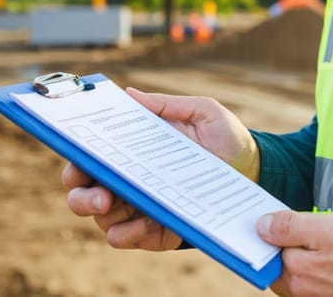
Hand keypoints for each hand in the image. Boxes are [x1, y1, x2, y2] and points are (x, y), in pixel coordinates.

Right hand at [63, 87, 258, 249]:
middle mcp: (130, 180)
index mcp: (134, 150)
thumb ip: (168, 105)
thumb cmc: (226, 137)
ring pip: (103, 218)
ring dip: (100, 213)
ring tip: (109, 204)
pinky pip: (130, 237)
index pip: (92, 156)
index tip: (77, 153)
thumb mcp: (203, 112)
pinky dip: (127, 234)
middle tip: (96, 191)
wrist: (255, 170)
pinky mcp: (157, 230)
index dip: (76, 155)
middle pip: (85, 190)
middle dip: (81, 192)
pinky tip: (133, 227)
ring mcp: (141, 207)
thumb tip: (131, 94)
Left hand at [257, 211, 332, 296]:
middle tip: (297, 228)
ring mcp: (308, 295)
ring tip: (313, 242)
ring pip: (290, 272)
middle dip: (280, 245)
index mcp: (294, 271)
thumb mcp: (323, 227)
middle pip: (276, 263)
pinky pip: (304, 280)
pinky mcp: (320, 296)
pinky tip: (322, 256)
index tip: (273, 220)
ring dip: (294, 256)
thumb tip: (261, 226)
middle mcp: (297, 289)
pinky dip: (306, 266)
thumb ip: (289, 226)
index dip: (268, 233)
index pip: (264, 251)